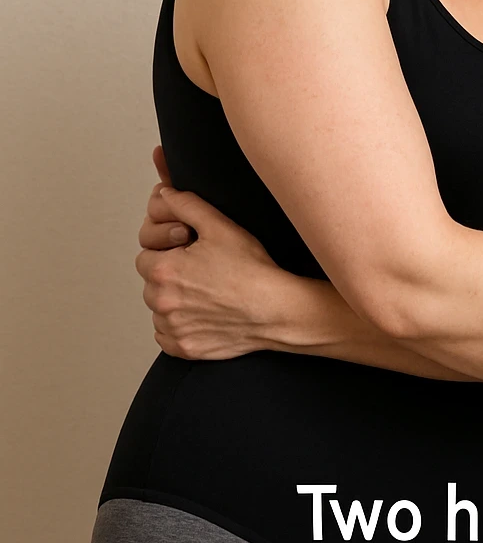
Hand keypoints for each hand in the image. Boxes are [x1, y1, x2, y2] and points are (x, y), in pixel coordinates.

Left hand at [135, 167, 281, 359]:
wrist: (276, 310)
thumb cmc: (252, 270)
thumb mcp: (220, 226)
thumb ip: (186, 205)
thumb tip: (165, 194)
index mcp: (164, 270)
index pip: (146, 257)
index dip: (166, 252)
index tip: (186, 254)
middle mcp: (162, 303)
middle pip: (151, 285)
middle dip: (168, 277)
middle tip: (198, 273)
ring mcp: (173, 329)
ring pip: (158, 311)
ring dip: (172, 303)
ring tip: (204, 294)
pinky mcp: (185, 349)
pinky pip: (166, 337)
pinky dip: (178, 328)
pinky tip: (202, 316)